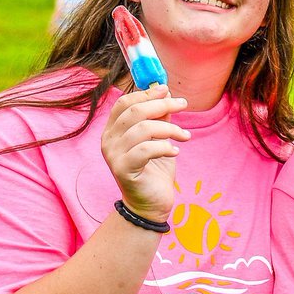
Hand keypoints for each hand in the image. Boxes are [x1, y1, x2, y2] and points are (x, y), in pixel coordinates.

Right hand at [101, 85, 189, 222]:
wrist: (152, 204)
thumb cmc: (155, 170)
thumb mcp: (159, 138)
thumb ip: (159, 117)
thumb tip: (166, 93)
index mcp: (113, 130)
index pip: (124, 103)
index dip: (146, 94)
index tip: (167, 90)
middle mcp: (108, 141)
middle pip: (134, 111)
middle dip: (162, 105)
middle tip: (183, 105)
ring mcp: (113, 155)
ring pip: (142, 129)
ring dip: (169, 129)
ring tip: (185, 136)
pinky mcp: (122, 170)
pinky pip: (145, 149)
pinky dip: (164, 147)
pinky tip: (175, 152)